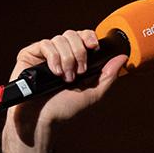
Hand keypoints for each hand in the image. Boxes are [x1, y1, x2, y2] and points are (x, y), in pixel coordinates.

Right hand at [0, 29, 128, 152]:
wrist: (41, 118)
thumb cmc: (64, 108)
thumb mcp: (93, 93)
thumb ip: (108, 76)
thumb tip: (123, 57)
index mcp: (75, 59)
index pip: (84, 36)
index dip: (89, 37)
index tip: (94, 47)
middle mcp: (60, 53)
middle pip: (73, 34)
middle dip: (79, 52)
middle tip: (79, 72)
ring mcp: (45, 54)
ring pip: (60, 38)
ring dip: (67, 58)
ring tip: (66, 78)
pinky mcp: (30, 54)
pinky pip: (45, 44)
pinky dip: (53, 57)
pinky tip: (55, 72)